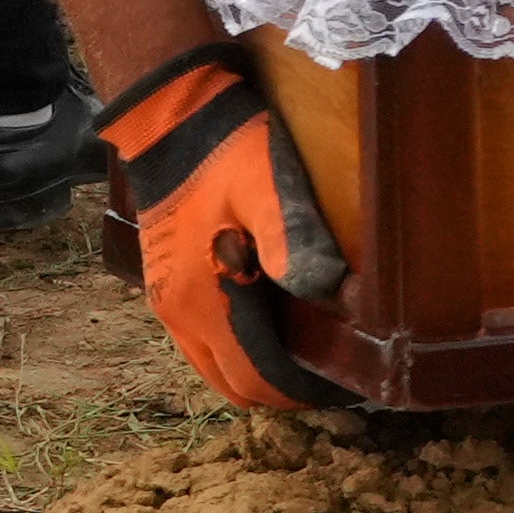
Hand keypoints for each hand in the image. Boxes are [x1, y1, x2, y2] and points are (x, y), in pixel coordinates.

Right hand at [95, 43, 362, 415]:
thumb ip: (298, 243)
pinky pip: (205, 342)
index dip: (303, 391)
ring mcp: (167, 303)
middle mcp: (179, 315)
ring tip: (311, 357)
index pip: (258, 377)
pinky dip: (238, 350)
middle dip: (283, 390)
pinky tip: (275, 327)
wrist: (169, 121)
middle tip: (335, 377)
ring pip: (217, 368)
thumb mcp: (269, 190)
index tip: (347, 387)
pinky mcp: (167, 287)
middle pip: (236, 386)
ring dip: (259, 372)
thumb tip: (340, 297)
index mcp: (204, 301)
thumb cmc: (224, 152)